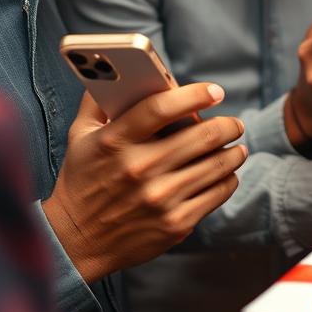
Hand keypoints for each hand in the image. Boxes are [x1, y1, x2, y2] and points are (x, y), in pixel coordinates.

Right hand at [43, 84, 246, 282]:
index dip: (195, 95)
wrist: (74, 242)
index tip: (215, 91)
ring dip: (234, 152)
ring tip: (236, 147)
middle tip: (234, 123)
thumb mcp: (79, 136)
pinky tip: (225, 173)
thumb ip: (98, 100)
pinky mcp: (175, 223)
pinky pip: (219, 192)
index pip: (161, 107)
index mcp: (114, 142)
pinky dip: (228, 178)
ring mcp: (159, 198)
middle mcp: (138, 169)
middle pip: (204, 135)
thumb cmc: (82, 181)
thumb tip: (117, 69)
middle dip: (228, 125)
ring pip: (218, 164)